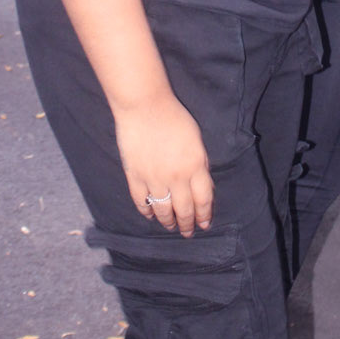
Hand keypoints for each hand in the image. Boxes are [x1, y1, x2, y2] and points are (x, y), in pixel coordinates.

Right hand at [113, 91, 213, 236]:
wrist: (144, 106)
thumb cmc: (174, 117)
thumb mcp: (197, 141)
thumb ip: (200, 165)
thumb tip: (202, 187)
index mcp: (195, 167)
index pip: (203, 200)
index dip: (204, 215)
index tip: (204, 224)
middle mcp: (176, 178)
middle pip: (184, 209)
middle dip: (187, 224)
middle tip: (187, 232)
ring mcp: (153, 179)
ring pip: (163, 210)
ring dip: (168, 222)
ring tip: (170, 227)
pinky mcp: (135, 176)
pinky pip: (141, 201)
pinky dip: (146, 211)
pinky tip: (150, 215)